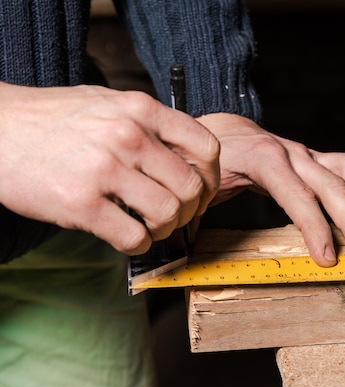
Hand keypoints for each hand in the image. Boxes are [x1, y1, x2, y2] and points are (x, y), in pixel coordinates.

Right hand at [0, 82, 219, 254]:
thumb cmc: (54, 119)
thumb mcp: (109, 103)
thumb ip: (150, 125)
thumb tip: (189, 159)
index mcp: (141, 109)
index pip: (207, 149)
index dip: (212, 178)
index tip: (202, 192)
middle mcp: (129, 136)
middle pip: (191, 188)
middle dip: (189, 211)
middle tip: (174, 218)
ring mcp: (105, 169)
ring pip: (168, 215)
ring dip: (164, 230)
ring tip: (148, 227)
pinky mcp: (80, 202)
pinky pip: (133, 237)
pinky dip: (138, 244)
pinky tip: (126, 237)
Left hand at [196, 113, 344, 266]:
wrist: (218, 124)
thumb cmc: (205, 157)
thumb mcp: (196, 183)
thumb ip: (193, 213)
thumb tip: (180, 248)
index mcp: (260, 157)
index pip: (296, 192)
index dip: (315, 226)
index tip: (328, 258)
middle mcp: (289, 151)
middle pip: (332, 183)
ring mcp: (305, 152)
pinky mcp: (314, 157)